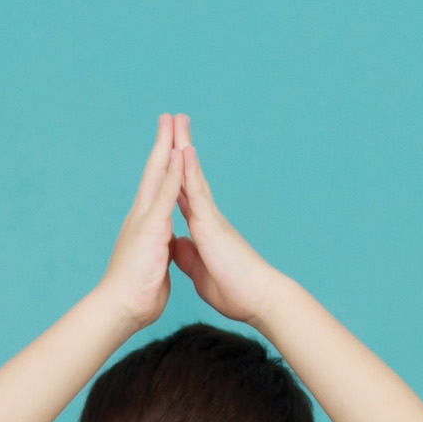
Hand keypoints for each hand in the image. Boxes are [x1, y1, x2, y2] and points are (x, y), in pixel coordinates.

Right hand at [96, 118, 185, 328]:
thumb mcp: (154, 265)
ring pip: (158, 175)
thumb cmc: (136, 294)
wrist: (120, 309)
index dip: (164, 164)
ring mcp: (145, 219)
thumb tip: (164, 246)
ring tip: (173, 122)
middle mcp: (142, 216)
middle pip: (154, 171)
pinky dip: (173, 174)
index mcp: (146, 225)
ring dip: (166, 147)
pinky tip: (179, 154)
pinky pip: (165, 195)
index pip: (157, 188)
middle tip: (169, 117)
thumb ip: (159, 250)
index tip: (171, 143)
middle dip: (163, 143)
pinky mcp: (150, 228)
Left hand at [171, 129, 291, 328]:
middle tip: (173, 122)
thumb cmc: (234, 290)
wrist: (256, 300)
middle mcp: (205, 217)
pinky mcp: (211, 223)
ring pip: (192, 175)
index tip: (165, 154)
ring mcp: (209, 217)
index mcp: (200, 229)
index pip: (182, 194)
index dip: (172, 173)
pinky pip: (197, 191)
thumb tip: (177, 244)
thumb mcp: (199, 271)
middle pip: (186, 176)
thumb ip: (189, 255)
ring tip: (177, 122)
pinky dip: (189, 170)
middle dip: (178, 149)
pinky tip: (183, 149)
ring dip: (183, 147)